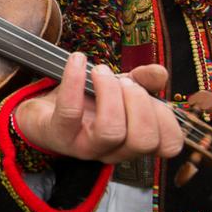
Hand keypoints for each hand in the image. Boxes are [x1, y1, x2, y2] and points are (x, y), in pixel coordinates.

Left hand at [13, 52, 183, 164]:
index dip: (167, 120)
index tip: (152, 95)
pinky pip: (70, 111)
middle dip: (139, 103)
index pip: (167, 145)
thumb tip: (160, 74)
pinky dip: (74, 80)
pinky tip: (77, 61)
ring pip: (111, 131)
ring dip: (110, 93)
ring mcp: (85, 146)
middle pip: (143, 140)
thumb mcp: (119, 89)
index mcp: (133, 141)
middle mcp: (113, 150)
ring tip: (100, 72)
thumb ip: (142, 81)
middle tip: (123, 82)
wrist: (44, 112)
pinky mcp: (59, 135)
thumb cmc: (87, 103)